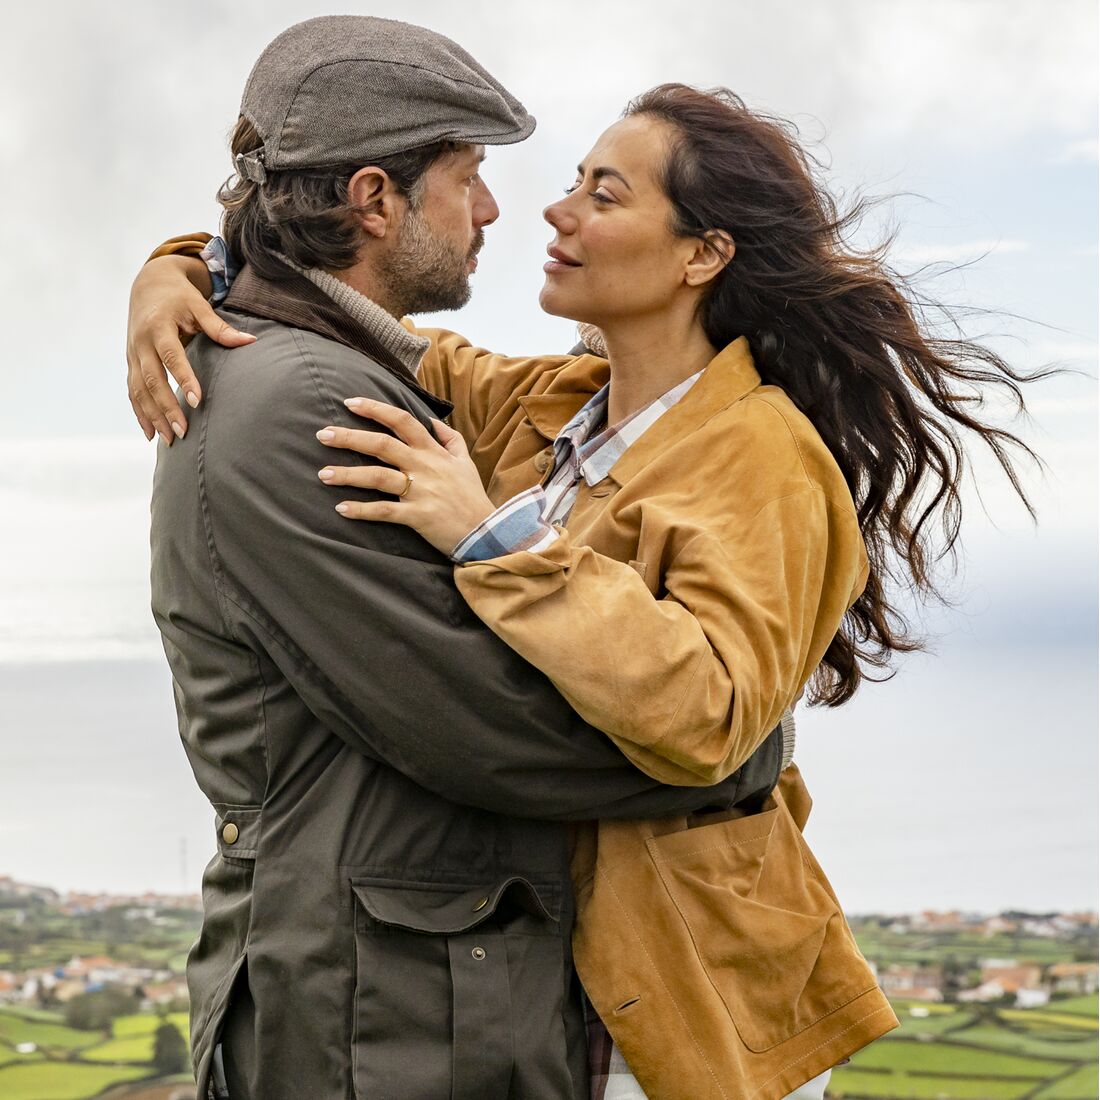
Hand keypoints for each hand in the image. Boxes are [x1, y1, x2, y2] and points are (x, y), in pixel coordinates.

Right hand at [126, 255, 254, 443]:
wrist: (148, 284)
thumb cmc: (179, 296)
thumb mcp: (199, 305)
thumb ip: (220, 327)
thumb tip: (250, 341)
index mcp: (158, 326)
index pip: (171, 356)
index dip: (182, 378)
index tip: (196, 401)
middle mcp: (140, 342)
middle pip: (151, 379)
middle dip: (166, 407)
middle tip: (183, 431)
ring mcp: (132, 354)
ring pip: (138, 390)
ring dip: (152, 416)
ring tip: (169, 440)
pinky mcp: (130, 362)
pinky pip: (132, 391)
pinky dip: (140, 413)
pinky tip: (150, 434)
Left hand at [316, 398, 495, 555]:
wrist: (487, 531)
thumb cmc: (472, 497)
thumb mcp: (466, 462)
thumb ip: (450, 439)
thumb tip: (432, 419)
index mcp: (433, 452)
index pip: (401, 421)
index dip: (375, 409)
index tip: (350, 403)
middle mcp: (424, 467)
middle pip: (382, 445)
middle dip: (350, 437)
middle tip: (322, 434)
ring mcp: (421, 491)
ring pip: (379, 477)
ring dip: (349, 475)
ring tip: (323, 474)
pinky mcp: (418, 516)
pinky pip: (385, 511)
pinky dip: (362, 510)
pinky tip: (342, 509)